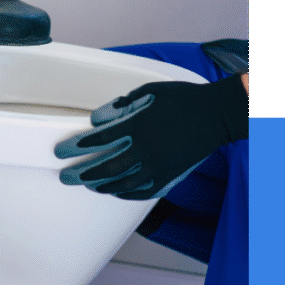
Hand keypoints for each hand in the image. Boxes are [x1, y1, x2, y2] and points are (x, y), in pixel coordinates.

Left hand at [54, 75, 247, 199]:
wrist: (218, 114)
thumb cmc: (184, 98)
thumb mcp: (152, 90)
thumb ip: (126, 101)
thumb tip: (106, 113)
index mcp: (138, 125)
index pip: (101, 139)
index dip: (81, 145)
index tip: (67, 149)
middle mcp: (145, 147)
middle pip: (106, 166)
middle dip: (83, 172)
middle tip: (66, 176)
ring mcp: (158, 164)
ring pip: (123, 182)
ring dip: (102, 185)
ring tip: (89, 186)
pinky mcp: (171, 174)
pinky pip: (145, 190)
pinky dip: (128, 194)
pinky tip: (117, 193)